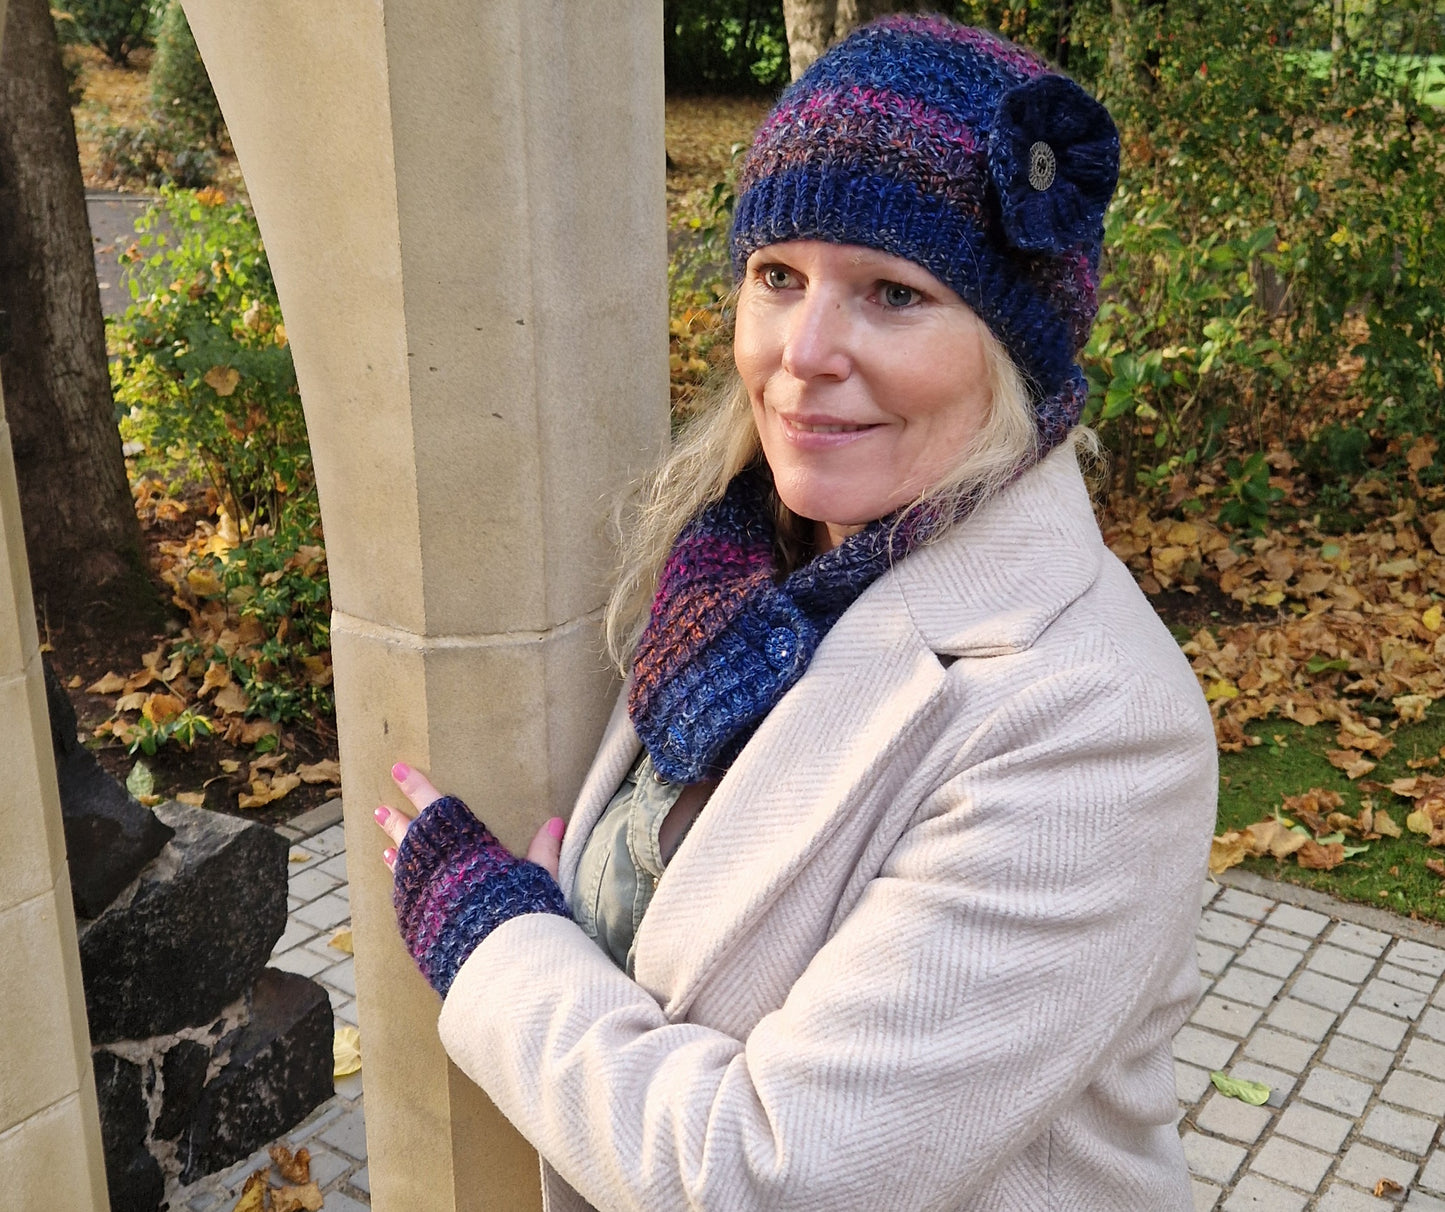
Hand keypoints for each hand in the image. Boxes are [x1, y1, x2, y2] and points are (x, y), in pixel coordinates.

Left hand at [373, 761, 571, 996]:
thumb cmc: (519, 913)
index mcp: (467, 847)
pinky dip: (399, 882)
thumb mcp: (539, 880)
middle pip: (412, 834)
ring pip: (403, 865)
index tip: (399, 769)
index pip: (438, 807)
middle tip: (379, 808)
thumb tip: (556, 822)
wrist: (498, 962)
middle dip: (396, 819)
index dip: (417, 786)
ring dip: (395, 851)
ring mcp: (423, 894)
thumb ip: (544, 852)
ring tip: (384, 846)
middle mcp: (439, 866)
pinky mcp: (417, 922)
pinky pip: (403, 895)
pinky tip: (396, 879)